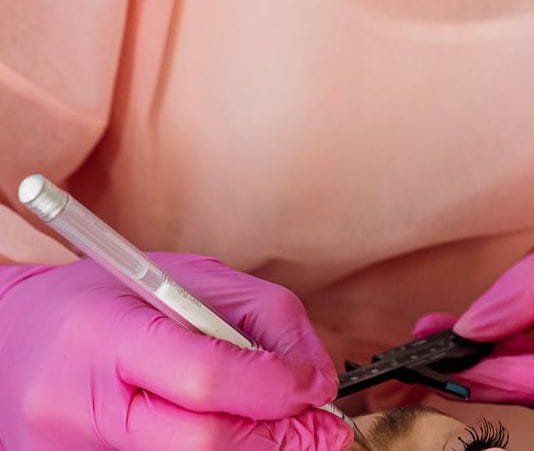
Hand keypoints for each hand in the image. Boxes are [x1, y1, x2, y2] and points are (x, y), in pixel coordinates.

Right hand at [0, 253, 352, 449]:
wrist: (12, 340)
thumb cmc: (106, 300)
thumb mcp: (188, 278)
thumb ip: (264, 318)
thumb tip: (316, 379)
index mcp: (105, 336)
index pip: (205, 378)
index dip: (275, 389)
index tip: (316, 388)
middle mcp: (79, 405)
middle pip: (204, 443)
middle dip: (279, 440)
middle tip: (324, 430)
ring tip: (291, 433)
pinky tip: (246, 438)